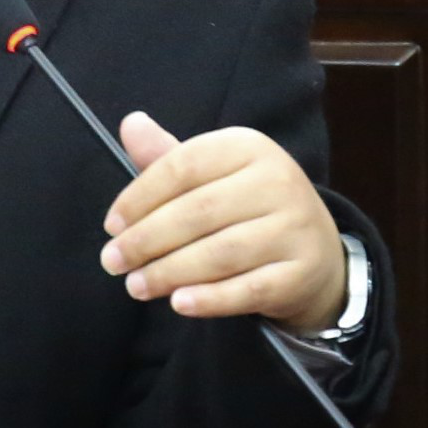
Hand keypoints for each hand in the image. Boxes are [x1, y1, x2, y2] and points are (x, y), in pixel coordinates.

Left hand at [99, 112, 347, 330]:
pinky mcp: (301, 272)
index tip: (112, 225)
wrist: (315, 253)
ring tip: (136, 286)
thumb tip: (131, 124)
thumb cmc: (248, 209)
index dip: (140, 196)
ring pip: (220, 253)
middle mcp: (277, 181)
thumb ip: (168, 158)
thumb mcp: (213, 176)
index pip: (183, 166)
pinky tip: (178, 303)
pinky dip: (210, 299)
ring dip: (169, 272)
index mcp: (249, 147)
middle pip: (197, 211)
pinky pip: (249, 289)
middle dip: (146, 240)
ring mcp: (295, 228)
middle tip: (113, 262)